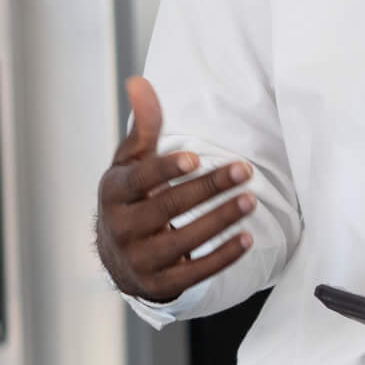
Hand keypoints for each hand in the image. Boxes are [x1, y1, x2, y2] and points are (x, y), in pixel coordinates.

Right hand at [94, 76, 257, 303]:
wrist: (119, 256)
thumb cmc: (132, 197)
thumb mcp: (132, 162)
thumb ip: (144, 126)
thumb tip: (139, 82)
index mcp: (114, 192)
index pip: (140, 180)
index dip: (167, 170)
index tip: (196, 157)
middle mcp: (121, 228)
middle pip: (167, 207)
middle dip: (208, 188)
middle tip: (244, 170)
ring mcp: (139, 259)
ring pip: (183, 240)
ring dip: (220, 220)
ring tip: (251, 200)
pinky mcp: (160, 283)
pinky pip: (194, 272)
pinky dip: (222, 256)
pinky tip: (246, 238)